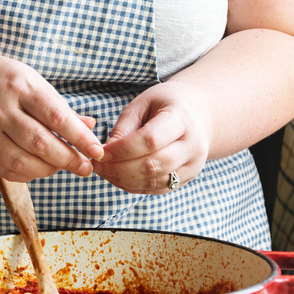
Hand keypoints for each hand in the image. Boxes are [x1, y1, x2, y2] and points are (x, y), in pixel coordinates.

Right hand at [0, 52, 102, 181]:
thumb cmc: (3, 79)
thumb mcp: (33, 81)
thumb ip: (60, 107)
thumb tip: (90, 128)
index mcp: (20, 86)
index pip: (57, 118)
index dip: (81, 139)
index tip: (97, 151)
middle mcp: (0, 108)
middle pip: (40, 143)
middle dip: (69, 159)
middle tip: (86, 167)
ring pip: (22, 161)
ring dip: (50, 170)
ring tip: (64, 167)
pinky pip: (7, 169)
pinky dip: (29, 174)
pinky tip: (42, 169)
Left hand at [93, 81, 210, 193]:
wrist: (197, 114)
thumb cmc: (165, 104)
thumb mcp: (142, 104)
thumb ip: (124, 128)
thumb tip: (106, 153)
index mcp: (182, 120)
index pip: (151, 140)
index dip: (122, 150)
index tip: (101, 151)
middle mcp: (193, 146)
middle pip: (153, 165)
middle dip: (119, 168)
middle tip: (96, 165)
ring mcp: (193, 165)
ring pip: (154, 181)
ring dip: (123, 180)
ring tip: (103, 171)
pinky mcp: (187, 179)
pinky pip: (157, 188)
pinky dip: (133, 186)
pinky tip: (117, 177)